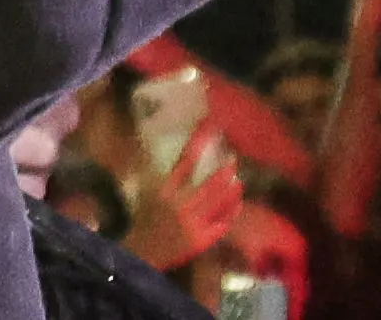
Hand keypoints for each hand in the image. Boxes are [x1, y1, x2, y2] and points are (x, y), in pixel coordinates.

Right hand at [121, 122, 243, 272]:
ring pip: (219, 202)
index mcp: (163, 190)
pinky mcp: (203, 239)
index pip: (185, 161)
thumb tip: (153, 143)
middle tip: (233, 159)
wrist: (143, 252)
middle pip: (209, 183)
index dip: (199, 142)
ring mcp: (193, 223)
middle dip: (224, 170)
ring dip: (231, 189)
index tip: (211, 128)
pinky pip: (223, 222)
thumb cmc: (143, 217)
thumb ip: (153, 169)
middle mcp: (180, 205)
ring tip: (237, 179)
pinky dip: (232, 211)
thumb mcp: (143, 190)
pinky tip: (237, 202)